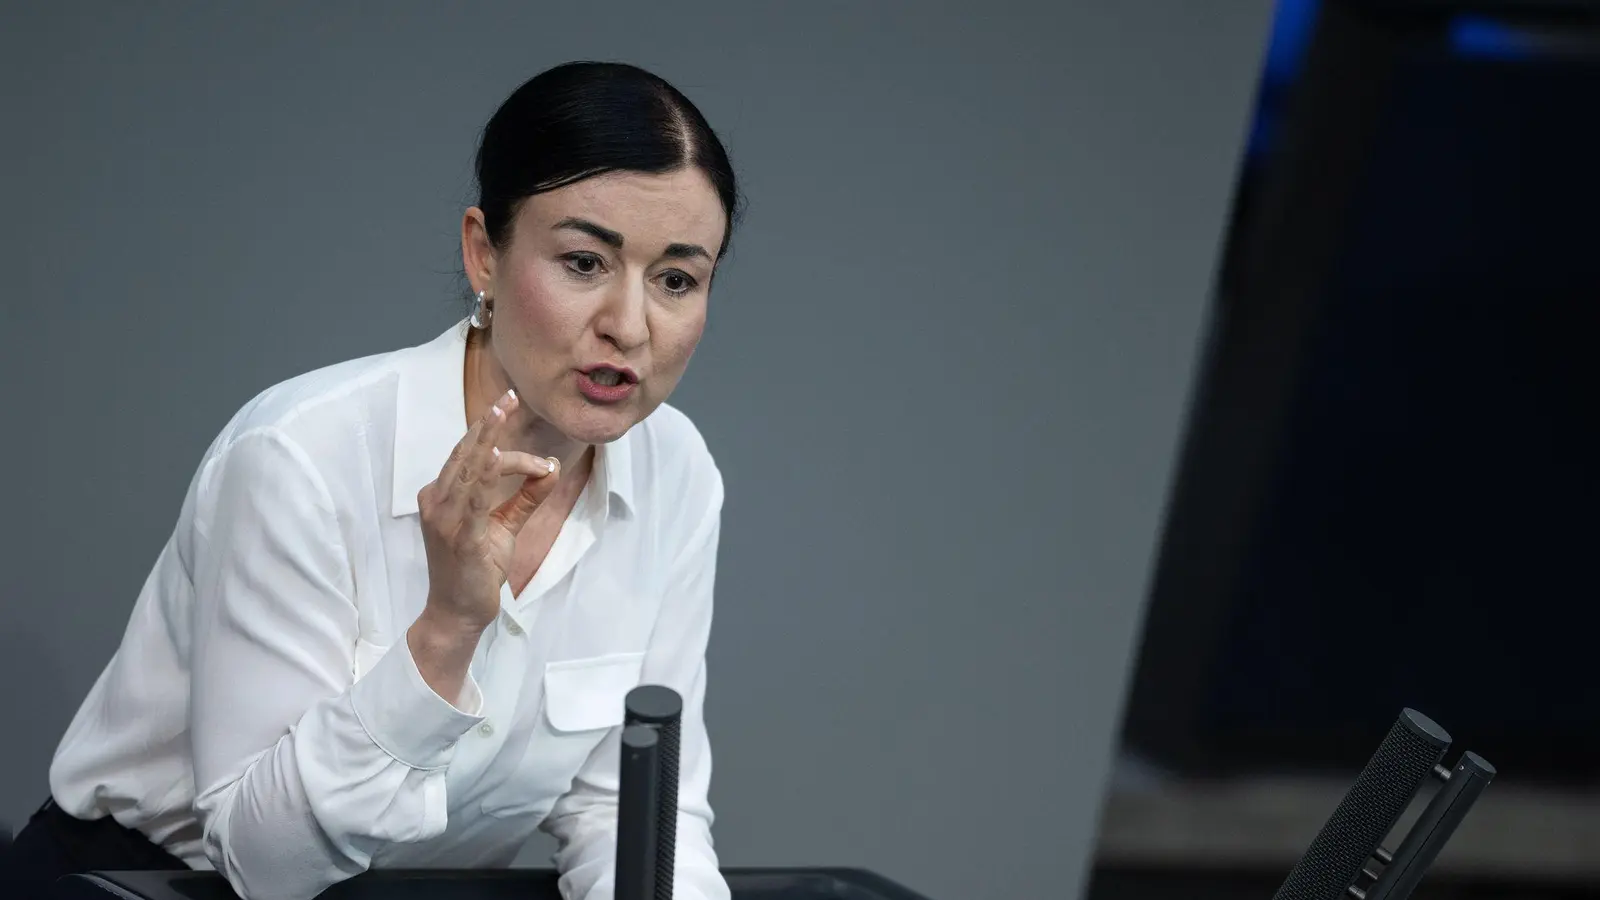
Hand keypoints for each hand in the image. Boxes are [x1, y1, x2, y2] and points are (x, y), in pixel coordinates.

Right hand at [416, 389, 559, 633]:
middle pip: (465, 453)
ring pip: (469, 469)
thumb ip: (526, 497)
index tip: (510, 406)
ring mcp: (444, 519)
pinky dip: (484, 476)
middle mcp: (436, 501)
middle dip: (488, 424)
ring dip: (490, 441)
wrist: (459, 612)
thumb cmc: (476, 569)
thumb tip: (552, 468)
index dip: (486, 428)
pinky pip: (473, 500)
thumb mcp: (505, 526)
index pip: (467, 454)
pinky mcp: (459, 537)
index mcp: (441, 495)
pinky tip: (497, 457)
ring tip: (504, 413)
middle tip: (509, 397)